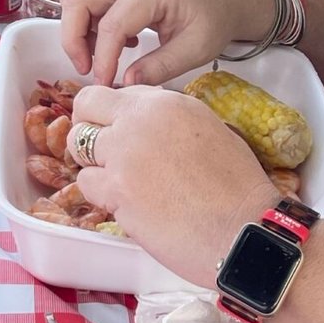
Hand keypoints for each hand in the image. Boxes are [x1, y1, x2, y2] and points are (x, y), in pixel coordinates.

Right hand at [60, 0, 275, 85]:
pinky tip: (116, 43)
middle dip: (73, 38)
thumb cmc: (212, 20)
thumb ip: (161, 67)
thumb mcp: (195, 50)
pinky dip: (89, 24)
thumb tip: (125, 82)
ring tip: (99, 58)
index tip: (104, 84)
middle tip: (85, 68)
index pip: (112, 24)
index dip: (103, 58)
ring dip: (78, 30)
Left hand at [70, 83, 269, 286]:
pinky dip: (100, 194)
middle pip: (86, 104)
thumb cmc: (238, 189)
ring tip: (118, 180)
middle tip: (98, 149)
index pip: (117, 92)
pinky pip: (86, 184)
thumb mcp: (209, 130)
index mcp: (167, 103)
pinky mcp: (116, 189)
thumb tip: (147, 124)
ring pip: (77, 145)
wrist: (245, 230)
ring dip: (93, 162)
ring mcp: (124, 154)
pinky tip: (126, 204)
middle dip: (86, 124)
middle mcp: (141, 120)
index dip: (113, 114)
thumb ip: (169, 121)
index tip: (116, 130)